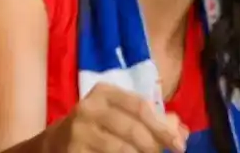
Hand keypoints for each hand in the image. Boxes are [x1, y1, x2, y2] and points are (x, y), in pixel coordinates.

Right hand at [46, 84, 187, 152]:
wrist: (58, 142)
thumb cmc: (100, 126)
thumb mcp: (120, 115)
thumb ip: (152, 120)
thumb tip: (181, 131)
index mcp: (103, 93)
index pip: (139, 106)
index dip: (162, 127)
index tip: (178, 146)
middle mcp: (88, 109)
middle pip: (133, 131)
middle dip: (153, 148)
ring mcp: (79, 132)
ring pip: (123, 150)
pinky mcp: (75, 152)